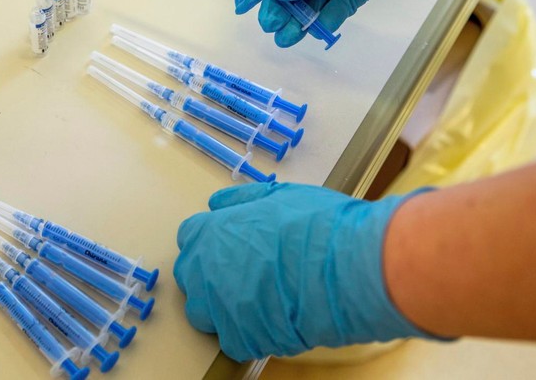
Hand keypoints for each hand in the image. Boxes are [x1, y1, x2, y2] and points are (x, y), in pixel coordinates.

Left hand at [174, 182, 435, 360]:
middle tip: (244, 272)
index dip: (212, 240)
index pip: (190, 237)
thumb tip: (217, 203)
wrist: (345, 266)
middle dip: (209, 274)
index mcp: (211, 233)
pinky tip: (272, 320)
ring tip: (255, 300)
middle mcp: (206, 270)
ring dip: (220, 307)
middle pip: (190, 276)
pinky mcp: (241, 338)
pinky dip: (248, 333)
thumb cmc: (317, 225)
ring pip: (202, 313)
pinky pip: (232, 340)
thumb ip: (242, 201)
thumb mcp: (277, 196)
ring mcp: (220, 307)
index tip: (229, 244)